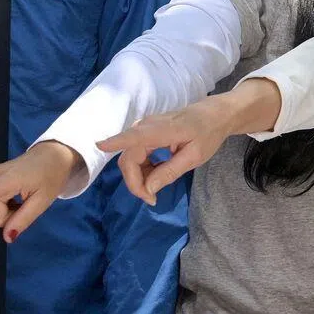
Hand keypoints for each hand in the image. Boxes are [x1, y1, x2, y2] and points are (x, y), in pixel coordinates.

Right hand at [0, 140, 79, 241]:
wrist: (50, 156)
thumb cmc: (50, 176)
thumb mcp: (43, 201)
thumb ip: (24, 219)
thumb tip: (7, 237)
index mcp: (10, 179)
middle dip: (7, 218)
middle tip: (23, 205)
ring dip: (4, 212)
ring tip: (18, 199)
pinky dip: (0, 206)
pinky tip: (12, 197)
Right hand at [96, 78, 281, 204]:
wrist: (214, 114)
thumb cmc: (208, 133)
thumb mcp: (195, 156)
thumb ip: (170, 171)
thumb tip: (148, 188)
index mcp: (163, 130)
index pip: (135, 137)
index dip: (116, 142)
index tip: (99, 146)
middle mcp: (148, 126)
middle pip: (129, 158)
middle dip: (135, 182)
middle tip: (153, 199)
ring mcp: (145, 128)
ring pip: (130, 158)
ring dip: (138, 176)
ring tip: (156, 188)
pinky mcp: (145, 132)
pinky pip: (136, 154)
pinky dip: (142, 168)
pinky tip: (156, 174)